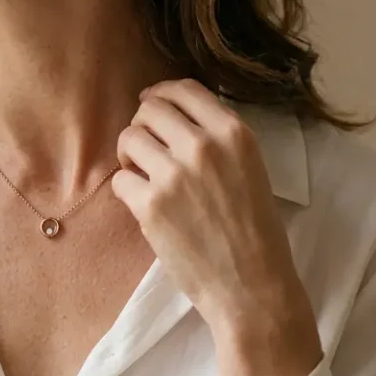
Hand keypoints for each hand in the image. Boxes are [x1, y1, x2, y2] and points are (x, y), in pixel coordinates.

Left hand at [111, 79, 322, 375]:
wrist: (253, 286)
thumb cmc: (256, 231)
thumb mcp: (250, 168)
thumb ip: (216, 139)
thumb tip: (173, 114)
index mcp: (234, 133)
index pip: (184, 89)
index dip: (161, 94)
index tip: (152, 104)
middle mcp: (203, 146)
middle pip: (149, 110)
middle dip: (142, 125)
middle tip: (147, 149)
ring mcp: (174, 175)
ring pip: (128, 138)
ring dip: (130, 155)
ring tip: (143, 176)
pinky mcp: (150, 205)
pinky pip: (120, 178)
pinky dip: (127, 190)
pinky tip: (143, 203)